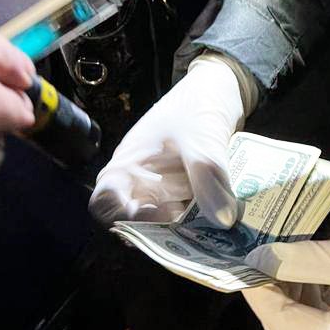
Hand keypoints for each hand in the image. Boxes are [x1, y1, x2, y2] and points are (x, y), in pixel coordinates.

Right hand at [90, 57, 244, 226]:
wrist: (221, 87)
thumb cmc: (196, 106)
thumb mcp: (201, 140)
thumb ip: (208, 175)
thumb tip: (222, 219)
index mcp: (127, 167)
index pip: (105, 205)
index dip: (122, 219)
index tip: (155, 219)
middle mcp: (141, 183)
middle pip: (139, 224)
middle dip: (163, 236)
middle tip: (193, 241)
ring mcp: (165, 188)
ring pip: (168, 223)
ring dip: (188, 232)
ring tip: (214, 239)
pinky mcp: (188, 190)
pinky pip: (190, 214)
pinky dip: (204, 221)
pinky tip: (225, 226)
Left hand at [243, 235, 329, 329]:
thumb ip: (307, 260)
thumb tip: (263, 258)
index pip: (283, 323)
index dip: (260, 292)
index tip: (244, 262)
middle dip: (271, 302)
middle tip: (263, 264)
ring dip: (290, 310)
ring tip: (288, 270)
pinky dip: (310, 320)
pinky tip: (311, 288)